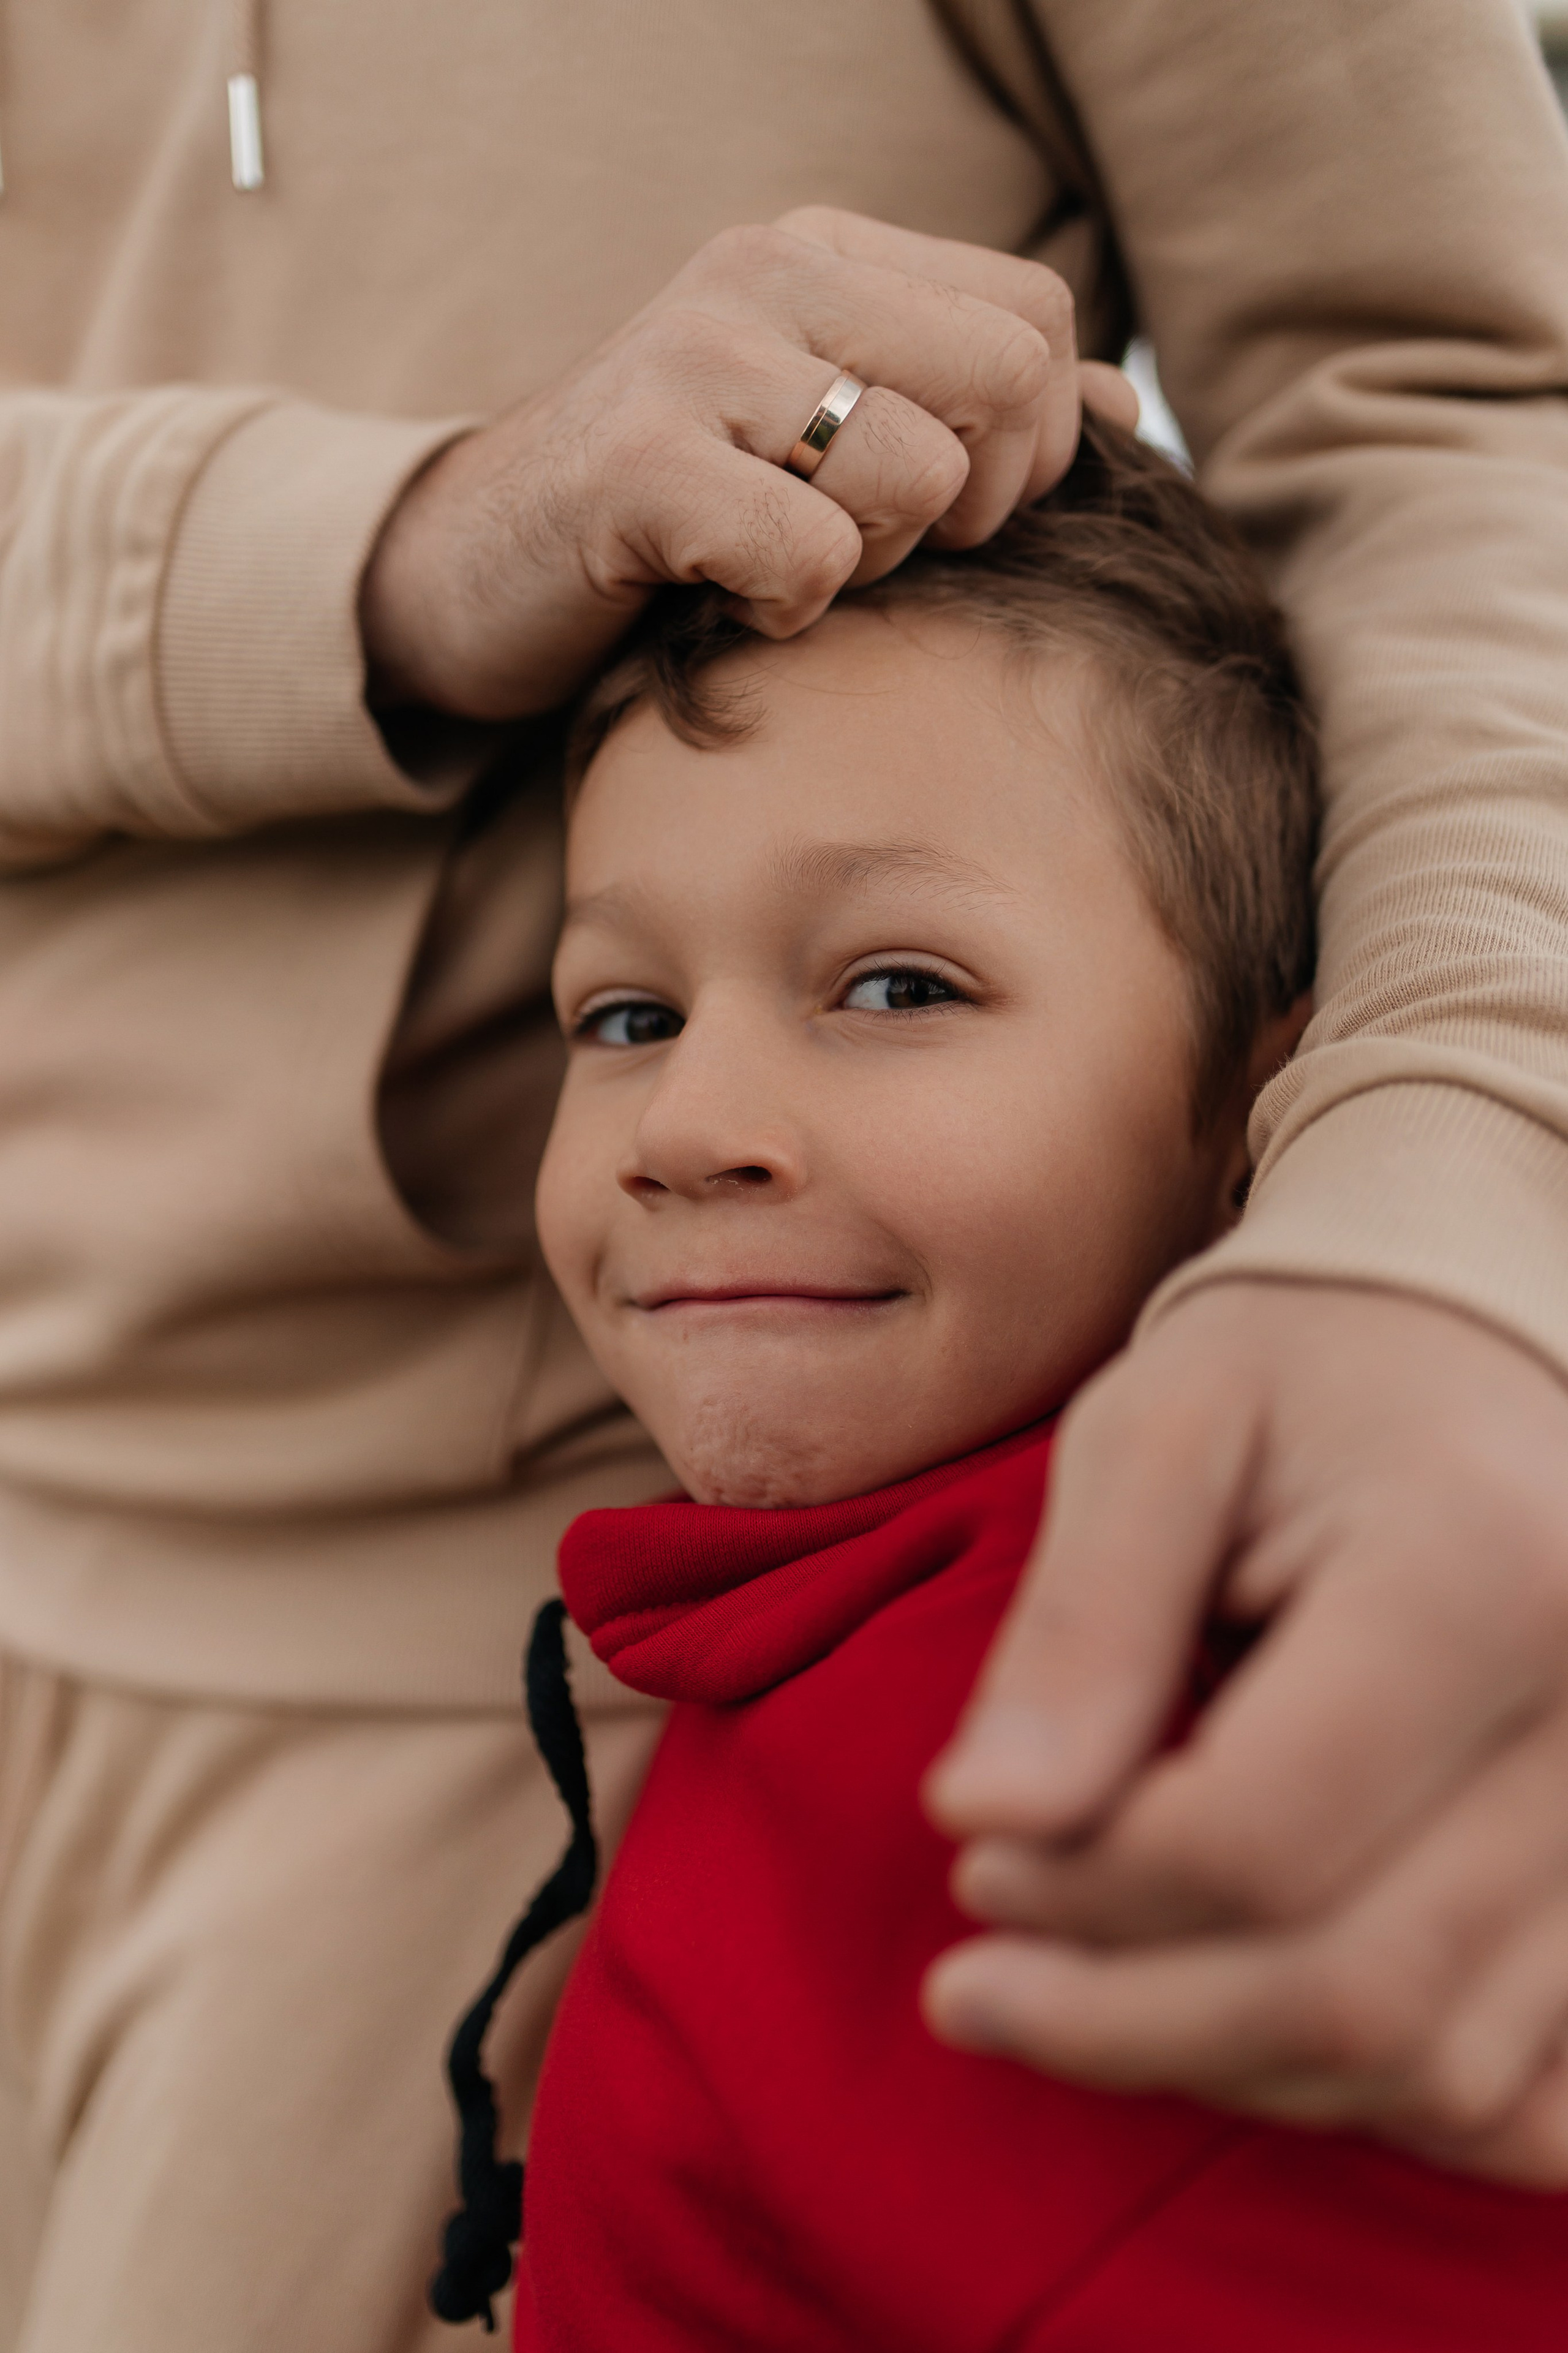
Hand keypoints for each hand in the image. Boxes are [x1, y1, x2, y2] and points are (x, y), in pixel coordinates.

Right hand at [359, 207, 1135, 717]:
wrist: (474, 565)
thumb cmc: (670, 514)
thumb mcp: (822, 428)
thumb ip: (961, 401)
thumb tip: (1125, 405)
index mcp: (823, 254)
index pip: (1037, 313)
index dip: (1037, 438)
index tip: (959, 509)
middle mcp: (766, 274)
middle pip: (1011, 375)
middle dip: (982, 499)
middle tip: (886, 543)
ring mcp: (699, 361)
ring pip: (921, 475)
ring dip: (875, 561)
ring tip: (786, 562)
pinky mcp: (642, 465)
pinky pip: (813, 554)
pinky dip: (792, 609)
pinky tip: (730, 601)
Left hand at [922, 1284, 1567, 2184]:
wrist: (1473, 1348)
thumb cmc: (1295, 1370)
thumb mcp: (1156, 1437)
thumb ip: (1079, 1627)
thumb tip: (985, 1822)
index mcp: (1481, 1572)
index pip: (1254, 1838)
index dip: (1082, 1889)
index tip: (975, 1855)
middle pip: (1355, 1990)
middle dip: (1128, 2024)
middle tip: (978, 1990)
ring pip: (1442, 2071)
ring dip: (1234, 2070)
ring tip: (1091, 2000)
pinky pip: (1541, 2099)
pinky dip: (1387, 2098)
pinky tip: (1257, 2031)